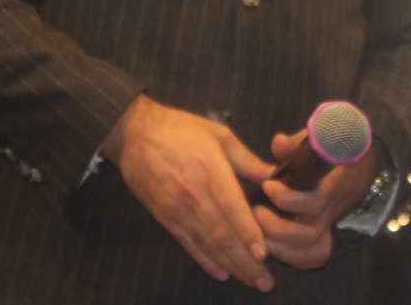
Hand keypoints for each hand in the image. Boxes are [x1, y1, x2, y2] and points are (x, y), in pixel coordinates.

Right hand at [106, 95, 275, 291]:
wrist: (135, 134)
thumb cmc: (181, 130)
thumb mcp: (219, 134)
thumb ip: (247, 159)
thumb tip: (275, 176)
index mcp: (209, 169)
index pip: (231, 207)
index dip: (247, 232)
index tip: (264, 253)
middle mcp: (193, 193)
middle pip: (221, 233)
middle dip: (245, 260)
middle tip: (265, 281)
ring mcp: (177, 208)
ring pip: (206, 244)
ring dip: (230, 265)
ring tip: (250, 281)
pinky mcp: (165, 217)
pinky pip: (187, 243)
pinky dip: (204, 261)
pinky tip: (221, 273)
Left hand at [255, 129, 375, 268]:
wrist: (360, 160)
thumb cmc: (334, 146)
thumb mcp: (321, 136)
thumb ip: (298, 142)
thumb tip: (278, 143)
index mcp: (337, 182)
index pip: (316, 201)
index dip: (290, 199)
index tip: (267, 186)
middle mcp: (334, 208)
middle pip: (310, 233)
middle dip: (278, 228)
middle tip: (255, 212)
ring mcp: (330, 223)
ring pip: (312, 249)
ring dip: (282, 247)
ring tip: (257, 234)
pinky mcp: (326, 233)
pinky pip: (315, 256)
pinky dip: (294, 258)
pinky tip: (273, 246)